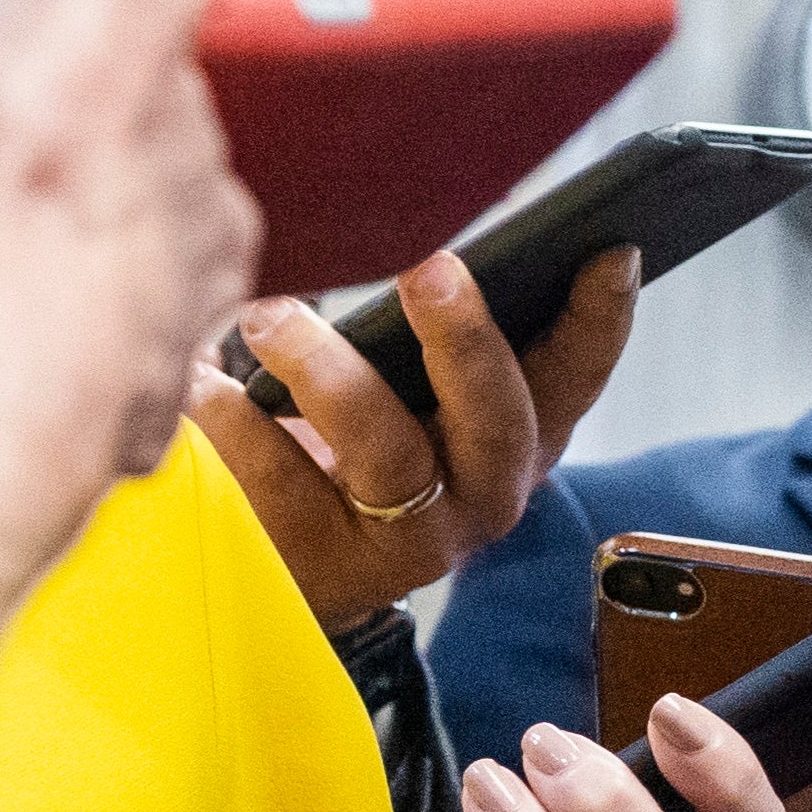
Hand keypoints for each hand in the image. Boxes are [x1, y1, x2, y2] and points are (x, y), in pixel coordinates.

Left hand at [196, 245, 646, 629]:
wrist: (288, 573)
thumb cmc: (355, 445)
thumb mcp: (410, 388)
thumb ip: (435, 330)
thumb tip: (421, 237)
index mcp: (520, 438)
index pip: (577, 375)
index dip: (601, 317)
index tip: (608, 247)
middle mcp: (483, 497)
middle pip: (497, 420)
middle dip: (466, 339)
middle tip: (428, 269)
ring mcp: (409, 543)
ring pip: (387, 453)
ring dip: (327, 372)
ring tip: (267, 317)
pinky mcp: (328, 570)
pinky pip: (282, 486)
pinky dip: (236, 421)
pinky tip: (203, 380)